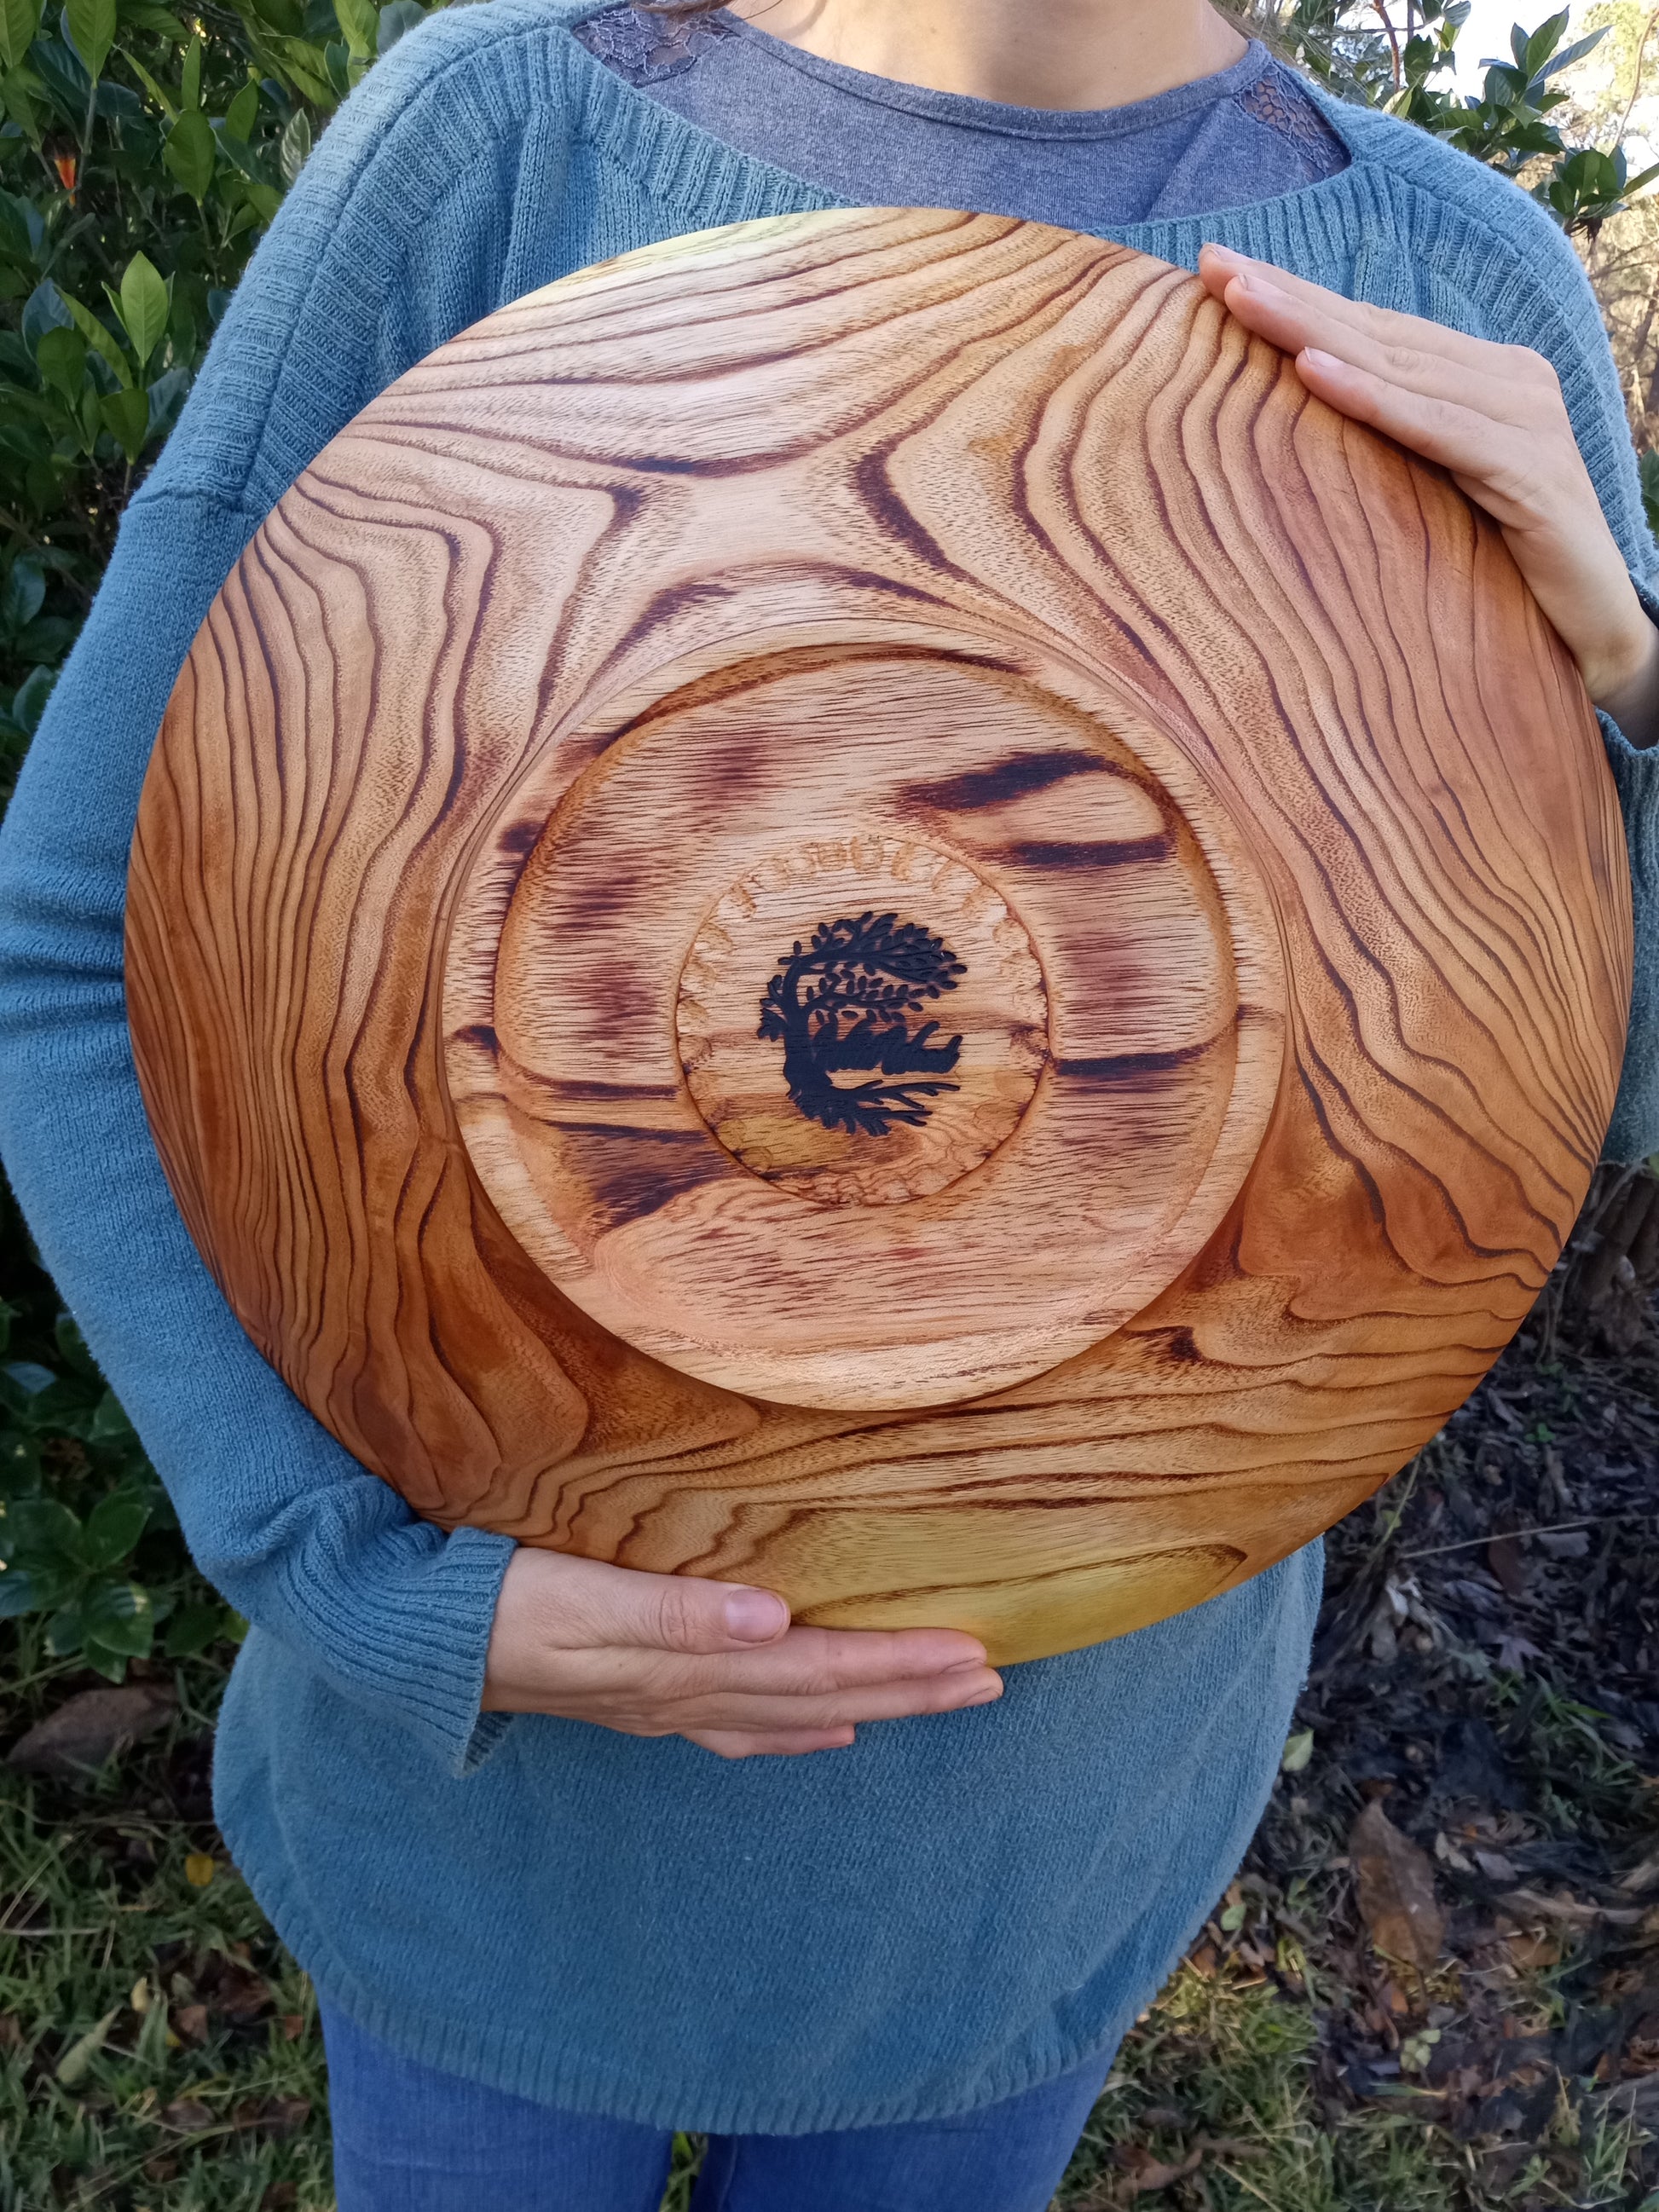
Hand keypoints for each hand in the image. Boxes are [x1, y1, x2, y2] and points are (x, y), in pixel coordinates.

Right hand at [481, 1546, 1001, 1758]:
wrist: (413, 1640)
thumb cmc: (495, 1603)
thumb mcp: (582, 1599)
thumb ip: (675, 1613)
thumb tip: (772, 1619)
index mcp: (685, 1667)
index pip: (817, 1669)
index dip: (897, 1663)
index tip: (974, 1653)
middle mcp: (686, 1694)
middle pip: (821, 1698)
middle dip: (908, 1689)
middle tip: (991, 1680)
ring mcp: (664, 1703)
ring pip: (792, 1713)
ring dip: (870, 1705)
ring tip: (939, 1697)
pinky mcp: (640, 1695)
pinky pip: (740, 1724)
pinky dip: (795, 1730)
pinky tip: (827, 1731)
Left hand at [1198, 243, 1658, 748]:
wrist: (1595, 638)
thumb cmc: (1499, 576)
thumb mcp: (1427, 503)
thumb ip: (1384, 457)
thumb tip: (1286, 437)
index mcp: (1482, 381)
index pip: (1373, 331)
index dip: (1298, 299)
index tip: (1216, 272)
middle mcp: (1510, 382)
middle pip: (1378, 334)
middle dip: (1290, 297)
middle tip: (1213, 265)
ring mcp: (1525, 420)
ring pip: (1399, 367)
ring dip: (1314, 331)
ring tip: (1242, 302)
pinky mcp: (1530, 471)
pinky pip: (1436, 429)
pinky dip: (1373, 400)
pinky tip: (1313, 372)